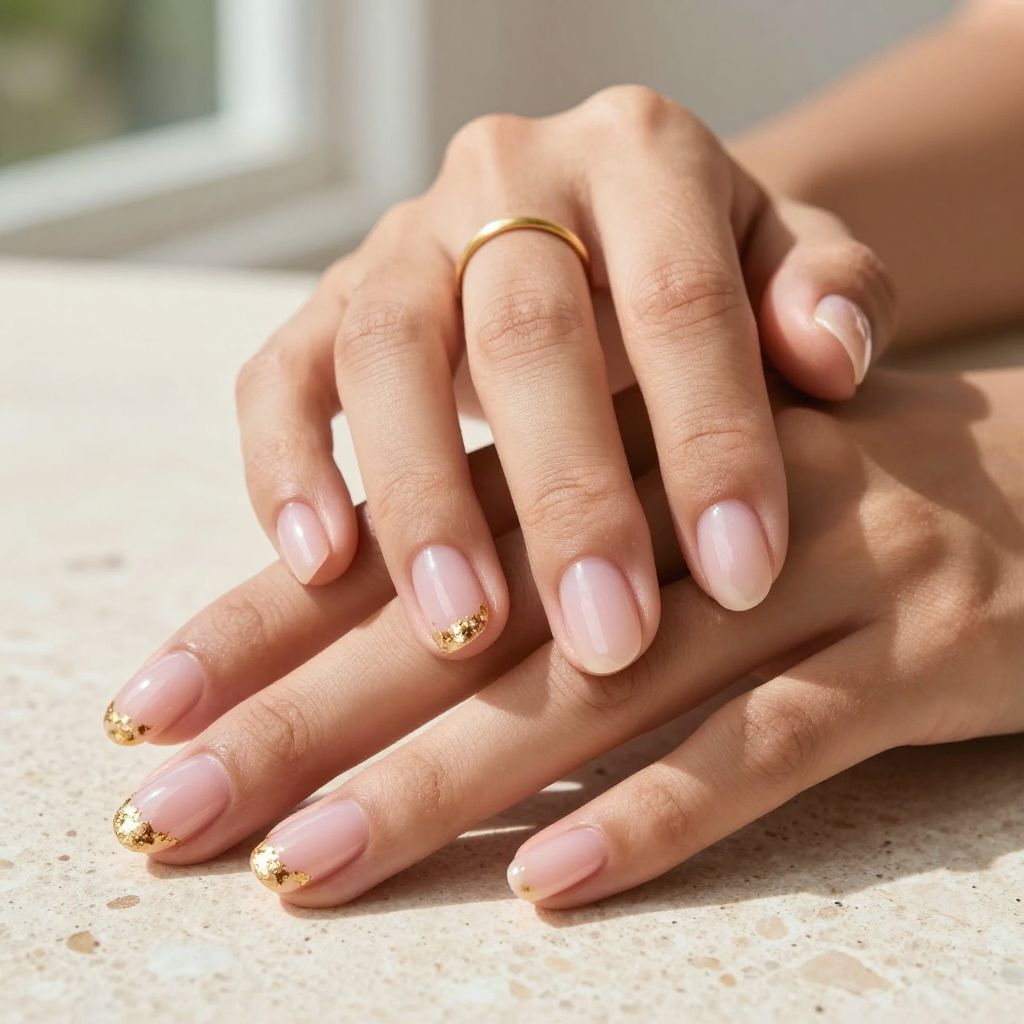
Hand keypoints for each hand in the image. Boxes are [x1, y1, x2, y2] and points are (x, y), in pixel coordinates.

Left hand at [107, 369, 1022, 907]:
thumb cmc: (820, 496)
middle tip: (174, 811)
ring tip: (307, 867)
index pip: (412, 538)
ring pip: (599, 691)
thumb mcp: (674, 489)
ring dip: (443, 787)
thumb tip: (393, 627)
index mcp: (614, 456)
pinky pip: (773, 745)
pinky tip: (548, 886)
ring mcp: (806, 578)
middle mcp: (689, 508)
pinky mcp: (914, 651)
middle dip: (307, 720)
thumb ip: (548, 538)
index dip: (275, 620)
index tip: (156, 704)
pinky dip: (659, 816)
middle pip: (470, 622)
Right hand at [235, 85, 894, 674]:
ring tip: (457, 625)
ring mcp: (400, 238)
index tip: (742, 578)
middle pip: (523, 331)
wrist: (594, 237)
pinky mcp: (326, 305)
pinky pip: (277, 379)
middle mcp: (507, 174)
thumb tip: (830, 358)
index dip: (713, 441)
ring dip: (421, 500)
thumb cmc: (704, 276)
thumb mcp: (788, 261)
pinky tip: (319, 569)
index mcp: (642, 155)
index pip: (681, 300)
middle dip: (566, 497)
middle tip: (606, 638)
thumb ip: (828, 294)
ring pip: (387, 352)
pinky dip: (286, 470)